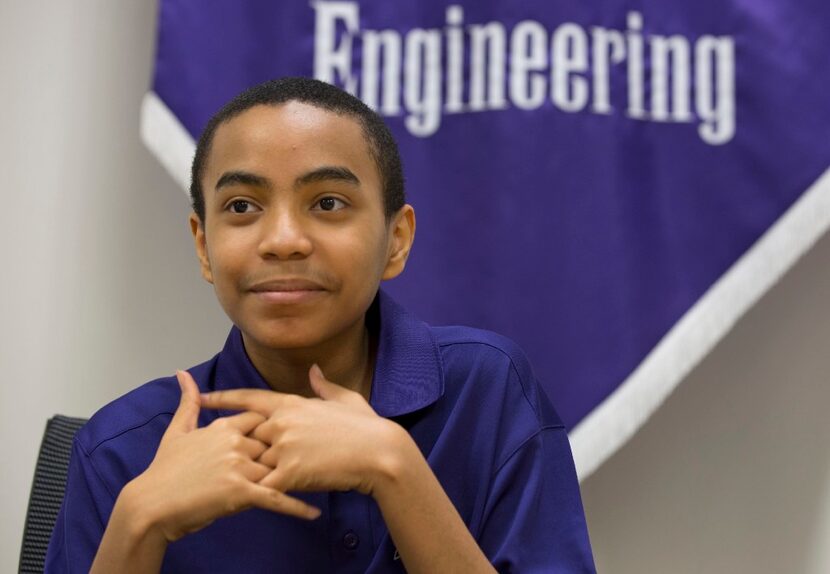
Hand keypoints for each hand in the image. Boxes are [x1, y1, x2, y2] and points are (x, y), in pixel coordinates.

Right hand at [126, 370, 320, 541]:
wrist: (151, 504)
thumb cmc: (164, 470)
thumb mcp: (177, 431)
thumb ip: (188, 402)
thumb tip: (184, 374)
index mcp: (224, 427)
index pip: (261, 418)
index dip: (275, 427)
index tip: (291, 432)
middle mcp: (234, 442)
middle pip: (275, 443)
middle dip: (292, 451)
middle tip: (319, 455)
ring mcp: (238, 466)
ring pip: (278, 469)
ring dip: (300, 476)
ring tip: (324, 479)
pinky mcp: (239, 492)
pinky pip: (275, 498)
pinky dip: (296, 508)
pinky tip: (314, 513)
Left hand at [199, 364, 406, 497]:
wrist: (378, 453)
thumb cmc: (365, 426)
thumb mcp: (344, 399)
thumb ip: (323, 385)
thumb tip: (313, 370)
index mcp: (292, 403)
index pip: (249, 399)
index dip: (224, 399)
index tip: (203, 398)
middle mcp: (282, 422)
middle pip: (248, 436)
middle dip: (245, 448)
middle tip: (234, 456)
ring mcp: (283, 447)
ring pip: (255, 463)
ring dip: (257, 472)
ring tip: (252, 481)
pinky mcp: (289, 472)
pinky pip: (266, 485)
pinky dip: (264, 492)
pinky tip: (265, 497)